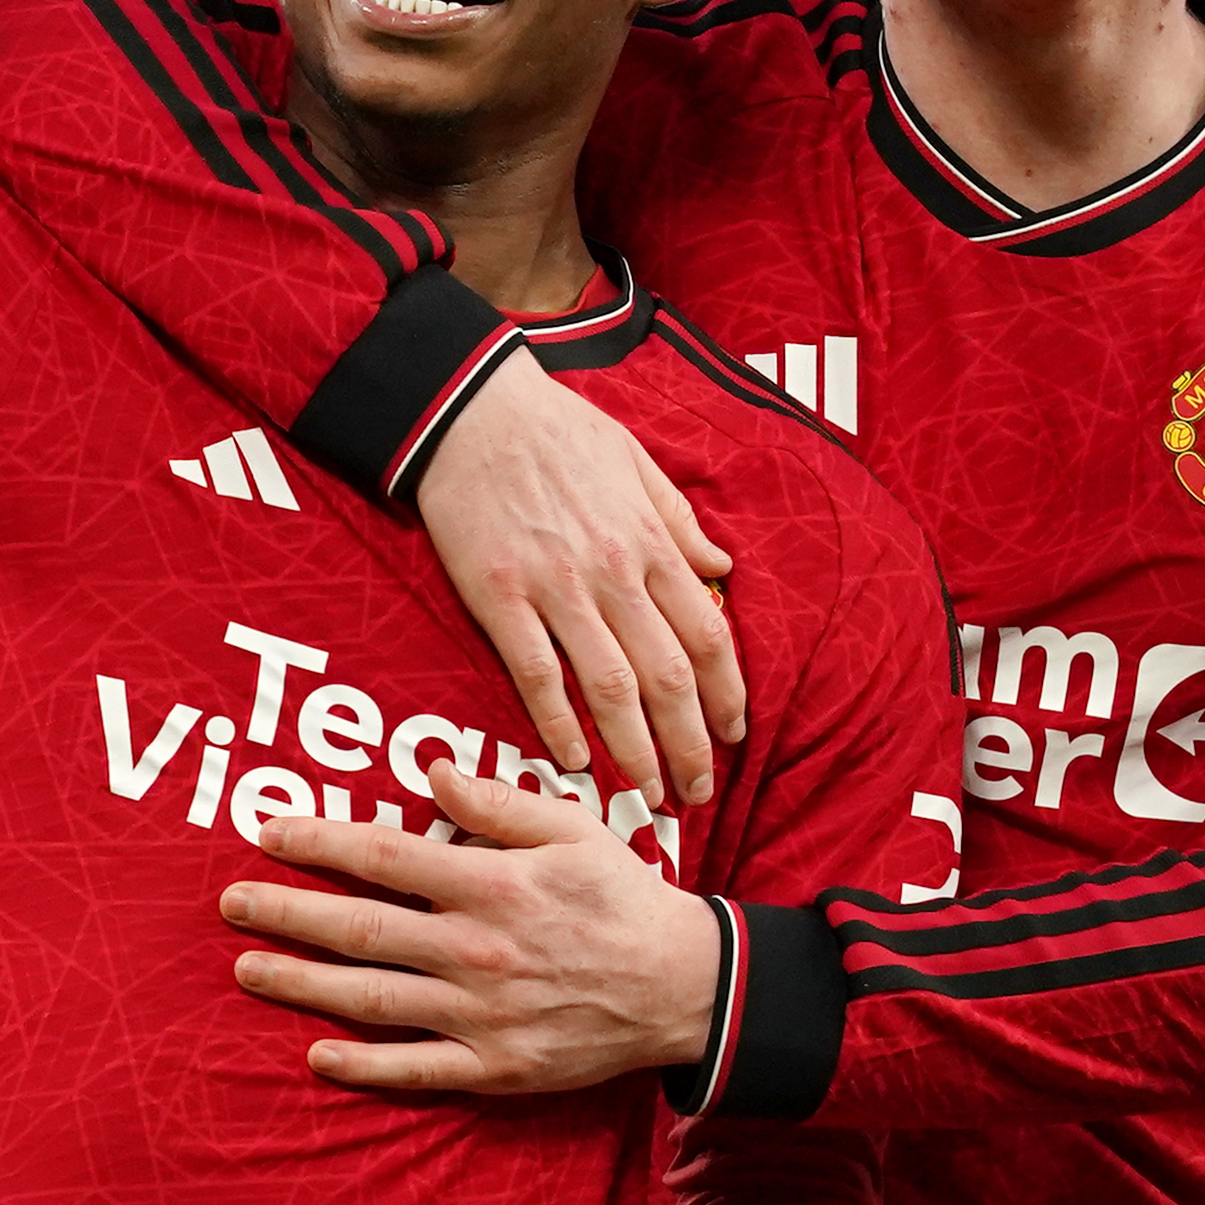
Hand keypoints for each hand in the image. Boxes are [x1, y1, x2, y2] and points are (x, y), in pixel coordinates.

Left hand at [223, 758, 720, 1094]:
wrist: (684, 987)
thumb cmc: (621, 899)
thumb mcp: (572, 829)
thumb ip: (496, 802)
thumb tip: (426, 771)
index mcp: (492, 884)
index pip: (384, 857)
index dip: (319, 843)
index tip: (268, 832)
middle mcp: (477, 948)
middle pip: (361, 929)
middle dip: (287, 914)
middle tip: (231, 904)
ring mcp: (482, 1013)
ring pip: (374, 999)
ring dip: (303, 985)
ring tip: (247, 971)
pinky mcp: (496, 1066)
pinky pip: (417, 1068)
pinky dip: (365, 1065)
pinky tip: (317, 1056)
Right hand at [413, 351, 747, 810]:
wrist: (471, 409)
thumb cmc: (556, 429)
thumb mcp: (635, 460)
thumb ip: (679, 519)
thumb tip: (722, 564)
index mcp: (651, 542)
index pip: (708, 636)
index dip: (728, 696)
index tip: (734, 736)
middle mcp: (614, 574)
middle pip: (669, 679)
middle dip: (691, 745)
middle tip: (697, 793)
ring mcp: (556, 590)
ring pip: (612, 689)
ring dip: (635, 751)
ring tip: (647, 795)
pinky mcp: (500, 599)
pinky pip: (538, 675)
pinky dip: (558, 723)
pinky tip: (572, 760)